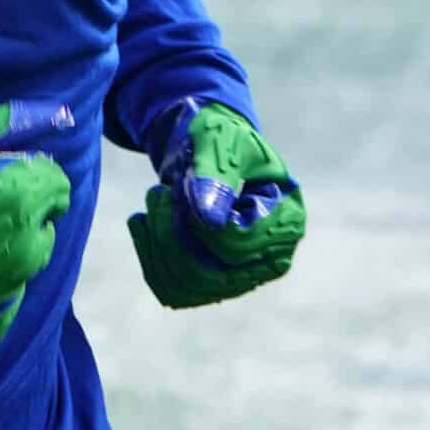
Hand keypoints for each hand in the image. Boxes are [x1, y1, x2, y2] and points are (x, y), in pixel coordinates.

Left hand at [126, 100, 304, 308]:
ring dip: (156, 242)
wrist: (209, 149)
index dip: (196, 218)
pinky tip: (142, 223)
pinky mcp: (213, 284)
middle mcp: (271, 259)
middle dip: (170, 231)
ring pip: (187, 285)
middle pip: (209, 274)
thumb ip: (216, 176)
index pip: (234, 245)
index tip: (181, 184)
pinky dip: (149, 256)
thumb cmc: (221, 140)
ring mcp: (243, 277)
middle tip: (158, 192)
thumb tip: (210, 221)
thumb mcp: (221, 143)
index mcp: (287, 223)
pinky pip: (173, 289)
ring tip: (154, 201)